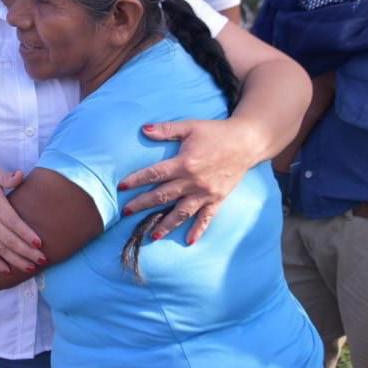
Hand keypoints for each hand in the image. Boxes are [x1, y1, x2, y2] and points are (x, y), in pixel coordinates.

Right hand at [0, 166, 43, 273]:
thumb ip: (6, 176)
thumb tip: (20, 175)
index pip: (12, 222)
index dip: (25, 233)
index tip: (39, 243)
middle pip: (9, 239)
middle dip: (26, 252)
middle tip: (42, 260)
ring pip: (0, 249)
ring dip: (16, 260)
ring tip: (31, 268)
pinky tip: (8, 270)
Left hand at [118, 118, 255, 244]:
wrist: (246, 143)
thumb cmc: (215, 132)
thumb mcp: (190, 126)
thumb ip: (166, 129)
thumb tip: (143, 129)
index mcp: (184, 163)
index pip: (154, 174)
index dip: (136, 180)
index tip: (121, 187)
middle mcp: (193, 181)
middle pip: (163, 196)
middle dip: (142, 204)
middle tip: (125, 212)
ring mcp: (206, 193)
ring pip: (182, 212)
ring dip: (166, 225)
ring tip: (152, 235)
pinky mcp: (217, 199)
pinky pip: (206, 218)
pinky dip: (198, 230)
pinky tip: (189, 241)